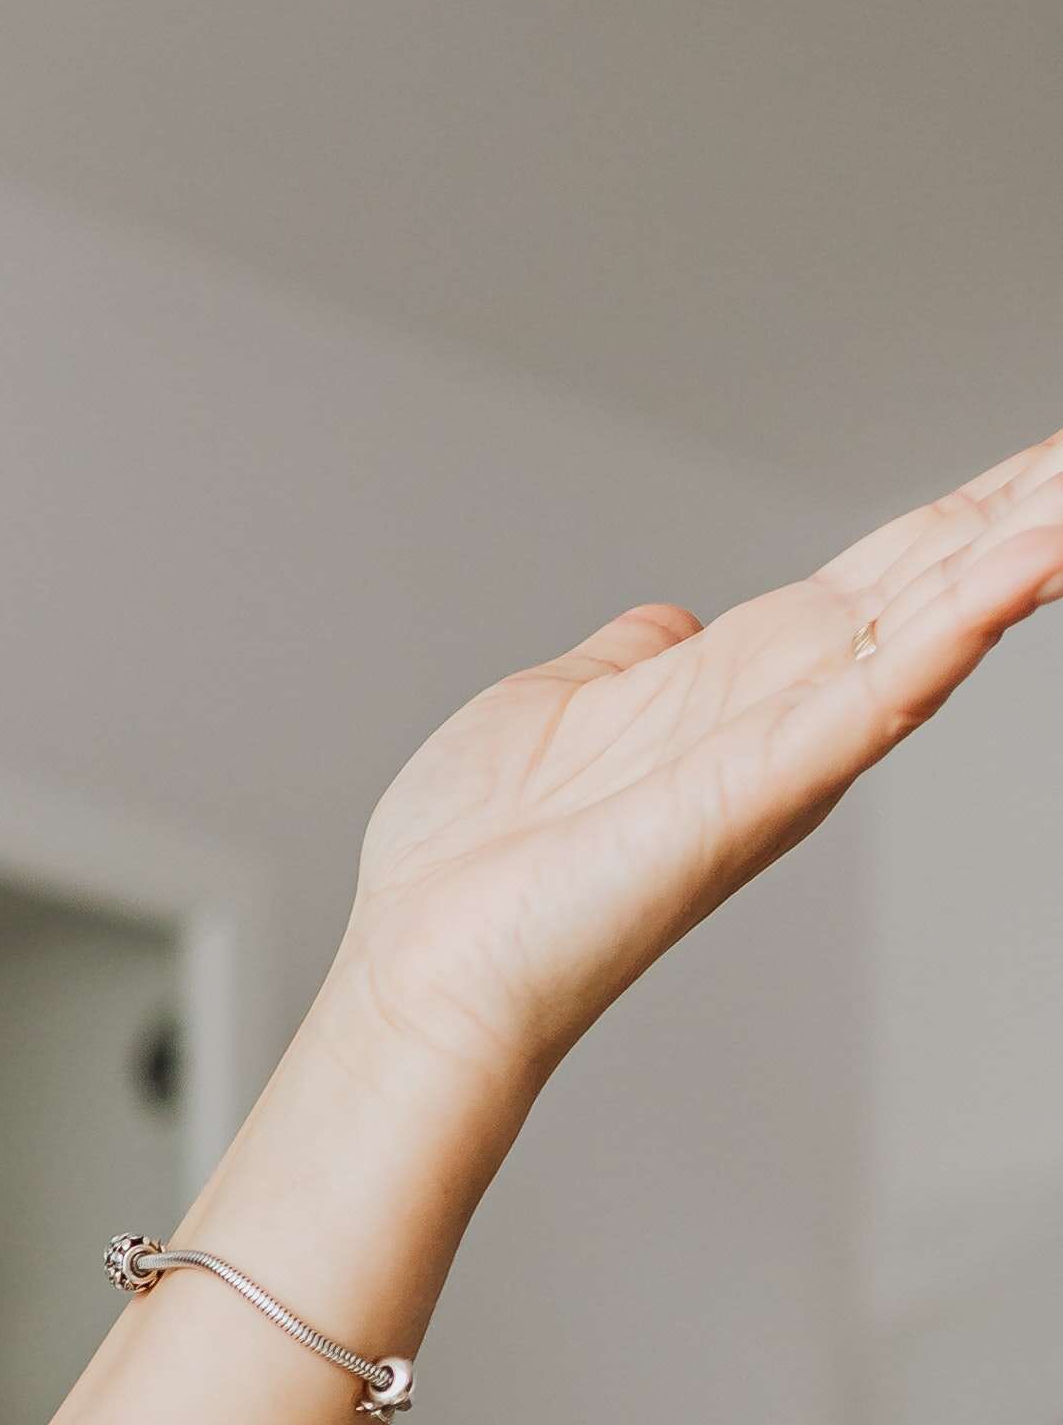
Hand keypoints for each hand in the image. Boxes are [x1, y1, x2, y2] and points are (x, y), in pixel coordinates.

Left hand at [340, 423, 1062, 1115]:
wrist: (424, 965)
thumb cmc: (470, 866)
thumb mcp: (554, 708)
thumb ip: (626, 660)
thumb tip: (664, 623)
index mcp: (743, 680)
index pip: (888, 572)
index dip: (972, 511)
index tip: (1052, 459)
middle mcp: (785, 712)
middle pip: (939, 581)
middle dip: (1031, 514)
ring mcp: (785, 750)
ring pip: (938, 624)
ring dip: (1026, 553)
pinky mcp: (761, 784)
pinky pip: (877, 693)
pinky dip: (955, 626)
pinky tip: (1026, 567)